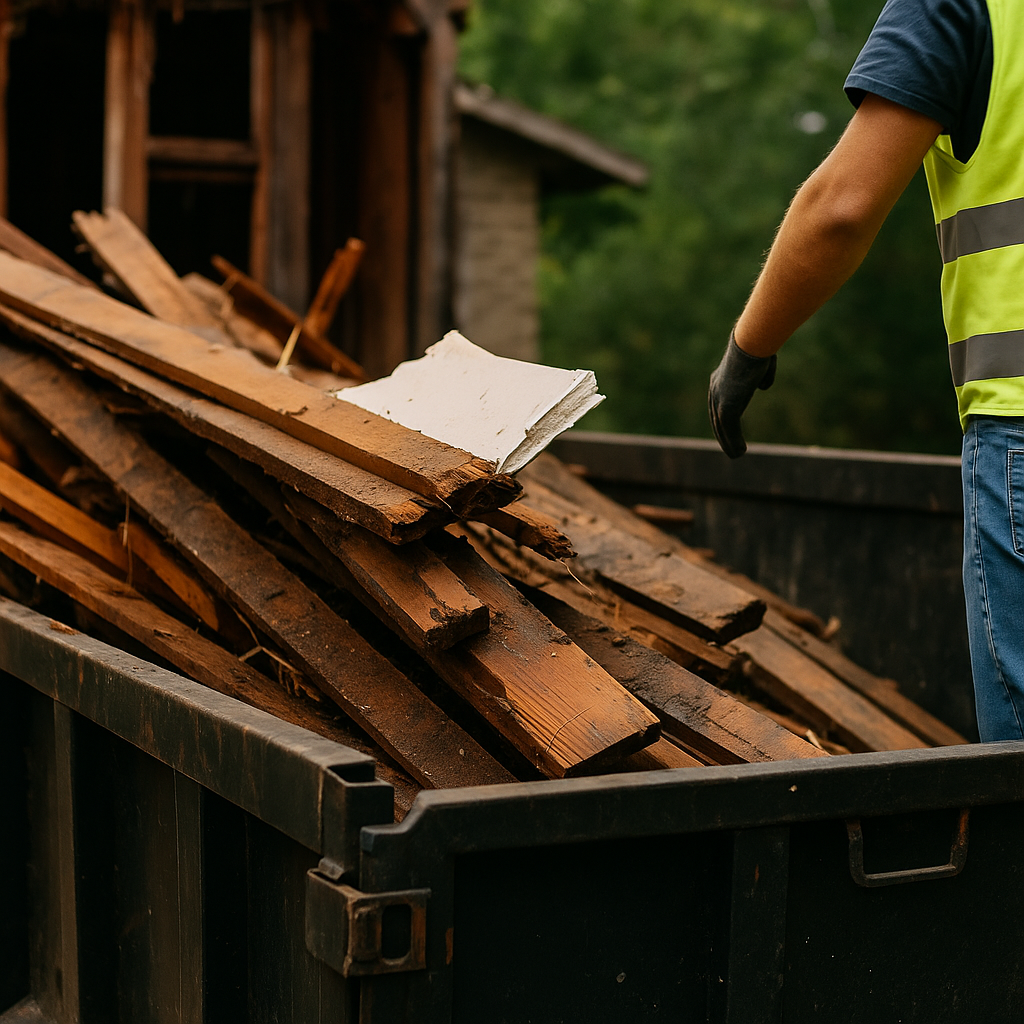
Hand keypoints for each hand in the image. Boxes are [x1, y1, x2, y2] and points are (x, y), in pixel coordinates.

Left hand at [708, 331, 776, 457]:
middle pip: (716, 419)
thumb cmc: (759, 347)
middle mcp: (715, 390)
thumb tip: (763, 388)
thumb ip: (760, 376)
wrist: (752, 342)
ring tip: (736, 455)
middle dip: (723, 435)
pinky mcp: (727, 406)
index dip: (722, 419)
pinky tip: (739, 451)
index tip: (728, 430)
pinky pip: (729, 429)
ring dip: (728, 442)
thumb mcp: (761, 363)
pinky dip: (733, 441)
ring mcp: (720, 398)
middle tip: (730, 449)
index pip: (718, 404)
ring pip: (721, 427)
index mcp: (719, 379)